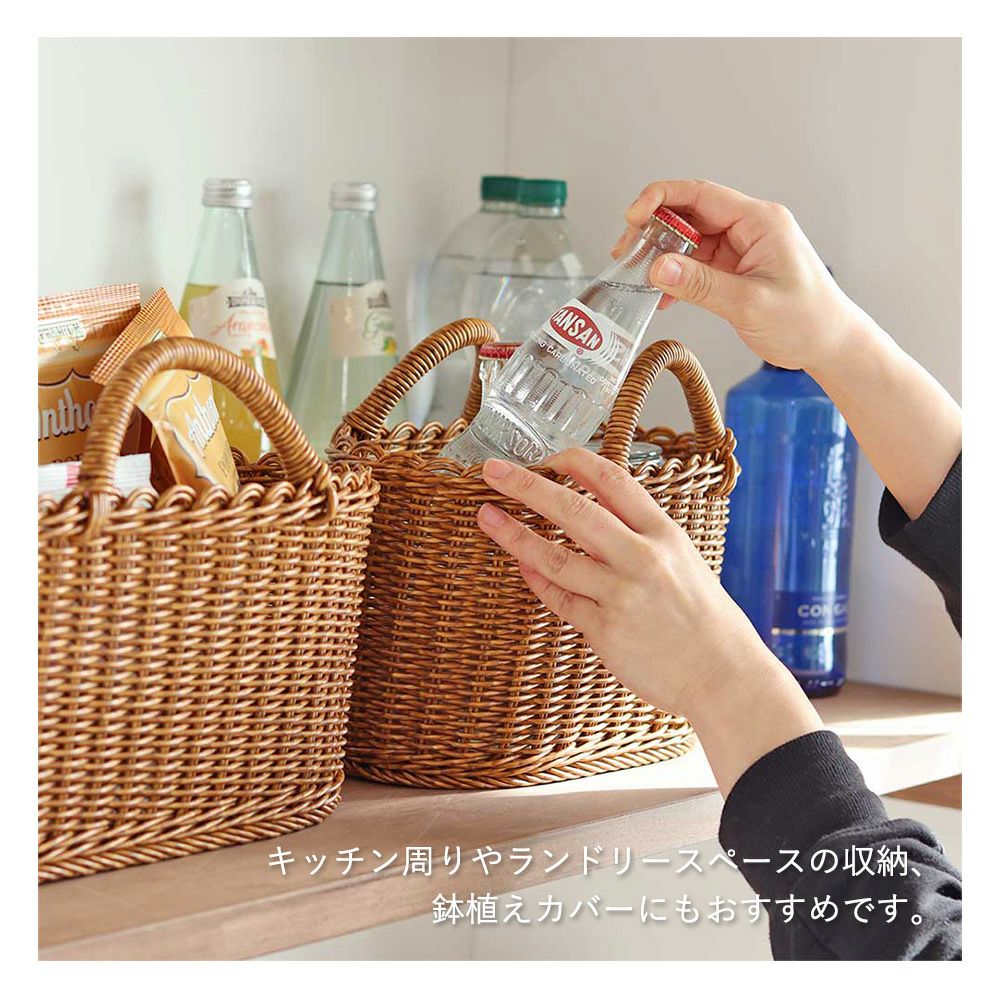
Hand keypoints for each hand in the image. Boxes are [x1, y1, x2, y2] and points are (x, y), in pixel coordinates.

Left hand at [475, 447, 823, 796]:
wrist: (724, 675)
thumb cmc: (705, 618)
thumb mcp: (684, 559)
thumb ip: (641, 534)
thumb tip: (593, 510)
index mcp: (664, 533)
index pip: (613, 480)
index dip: (573, 460)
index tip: (545, 454)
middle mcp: (641, 557)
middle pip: (573, 509)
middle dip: (527, 485)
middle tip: (493, 470)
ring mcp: (621, 594)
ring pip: (553, 556)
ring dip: (514, 534)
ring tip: (486, 515)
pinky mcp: (605, 630)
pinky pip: (559, 598)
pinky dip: (536, 579)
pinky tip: (519, 564)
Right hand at [612, 179, 868, 374]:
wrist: (832, 344)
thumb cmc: (807, 321)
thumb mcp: (749, 303)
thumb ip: (702, 285)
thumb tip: (658, 267)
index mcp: (759, 222)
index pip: (701, 195)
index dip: (661, 199)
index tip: (632, 217)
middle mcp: (750, 228)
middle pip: (690, 213)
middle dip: (654, 230)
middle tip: (626, 253)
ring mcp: (742, 248)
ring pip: (689, 239)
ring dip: (662, 255)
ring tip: (637, 276)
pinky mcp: (736, 269)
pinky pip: (697, 263)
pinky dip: (676, 276)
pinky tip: (661, 294)